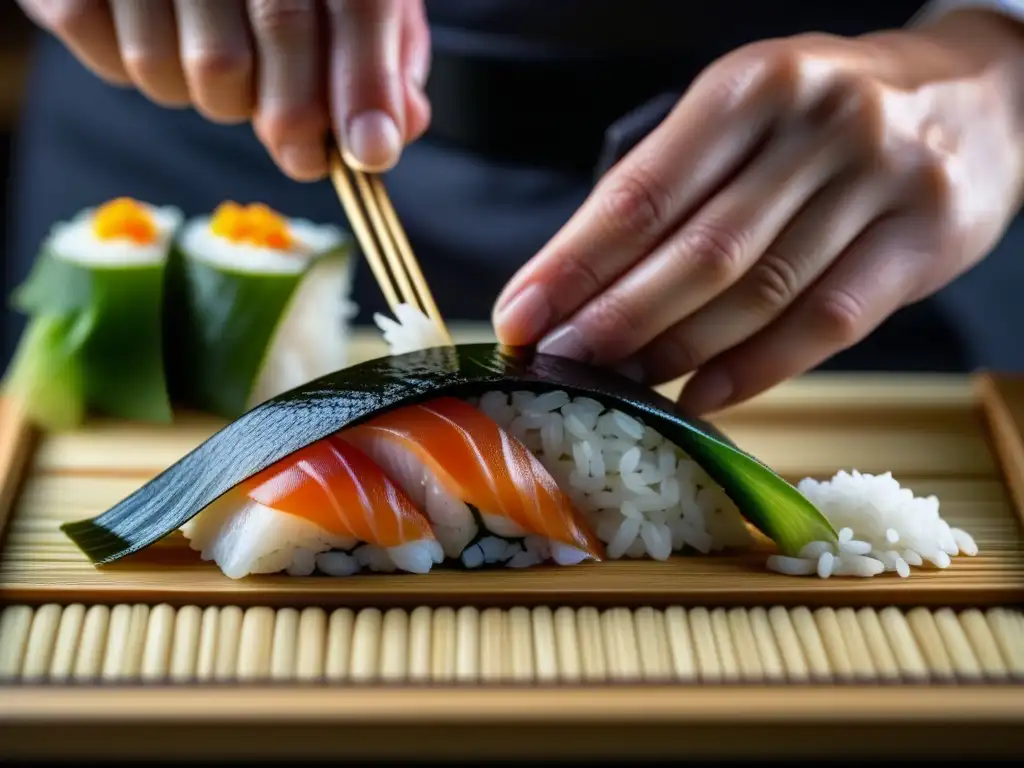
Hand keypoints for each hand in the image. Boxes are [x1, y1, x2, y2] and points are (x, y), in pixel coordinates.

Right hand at [18, 0, 431, 177]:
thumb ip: (382, 59)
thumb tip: (385, 136)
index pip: (358, 1)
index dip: (366, 84)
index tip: (371, 154)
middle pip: (281, 29)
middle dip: (300, 116)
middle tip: (305, 152)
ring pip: (199, 69)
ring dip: (219, 101)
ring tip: (222, 65)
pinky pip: (118, 62)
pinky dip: (145, 76)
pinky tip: (163, 43)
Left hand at [493, 10, 1023, 413]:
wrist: (973, 95)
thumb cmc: (825, 113)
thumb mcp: (745, 112)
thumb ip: (673, 182)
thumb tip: (579, 281)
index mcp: (751, 86)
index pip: (642, 192)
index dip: (574, 264)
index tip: (522, 316)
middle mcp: (818, 125)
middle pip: (697, 251)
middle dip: (615, 320)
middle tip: (560, 364)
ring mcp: (881, 182)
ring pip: (757, 293)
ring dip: (676, 352)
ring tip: (619, 384)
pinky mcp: (926, 239)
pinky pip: (824, 323)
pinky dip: (754, 369)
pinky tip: (699, 395)